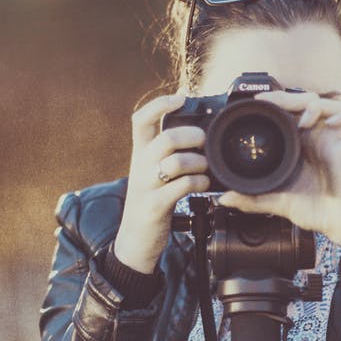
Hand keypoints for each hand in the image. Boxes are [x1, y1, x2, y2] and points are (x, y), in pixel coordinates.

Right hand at [112, 93, 211, 273]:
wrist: (134, 241)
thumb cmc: (151, 201)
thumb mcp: (152, 172)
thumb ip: (167, 150)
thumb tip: (194, 122)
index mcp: (140, 154)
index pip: (141, 119)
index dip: (160, 104)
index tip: (181, 99)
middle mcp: (140, 166)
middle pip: (166, 138)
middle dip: (192, 136)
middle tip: (205, 143)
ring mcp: (146, 187)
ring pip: (175, 162)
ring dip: (198, 163)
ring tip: (205, 169)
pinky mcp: (154, 206)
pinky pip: (181, 187)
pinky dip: (198, 184)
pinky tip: (203, 186)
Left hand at [216, 90, 340, 258]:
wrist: (338, 226)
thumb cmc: (315, 211)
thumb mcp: (277, 202)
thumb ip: (252, 199)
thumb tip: (224, 199)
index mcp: (302, 145)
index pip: (290, 113)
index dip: (278, 102)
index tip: (258, 101)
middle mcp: (318, 139)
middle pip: (308, 103)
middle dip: (290, 97)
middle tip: (272, 101)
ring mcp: (335, 142)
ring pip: (331, 106)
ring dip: (316, 105)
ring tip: (303, 119)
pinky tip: (330, 123)